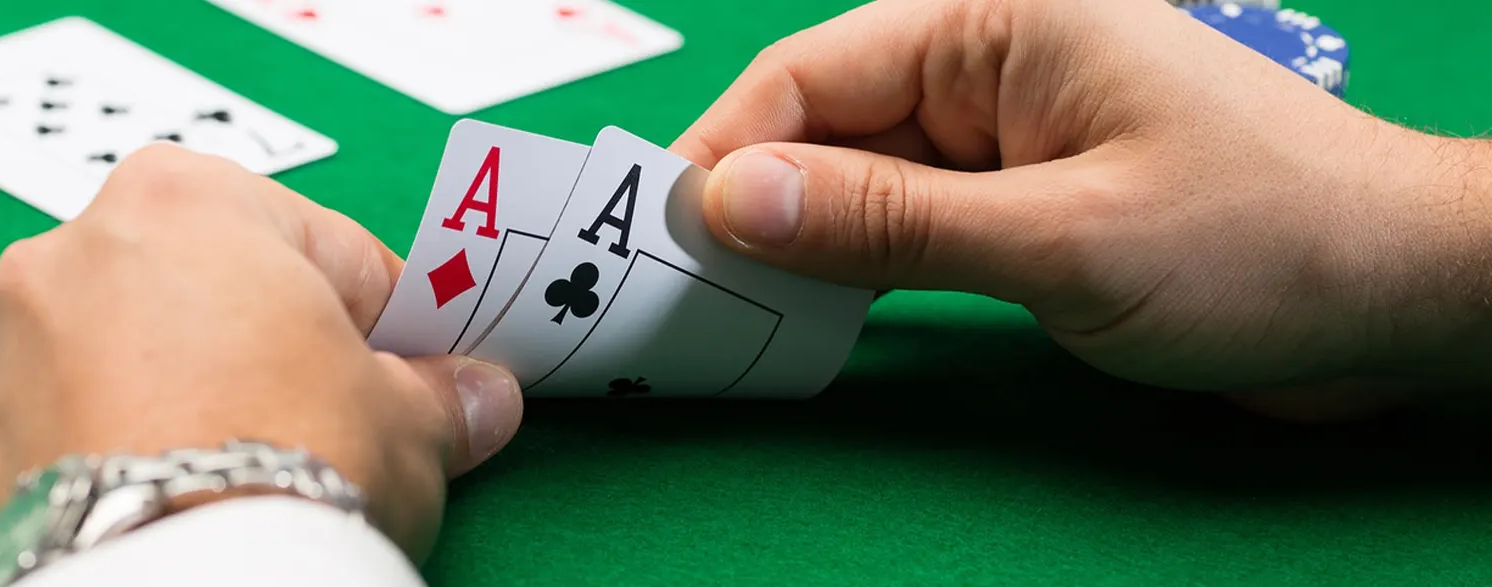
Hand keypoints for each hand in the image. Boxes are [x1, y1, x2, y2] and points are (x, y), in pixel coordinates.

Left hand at [0, 144, 523, 566]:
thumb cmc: (294, 470)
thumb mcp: (408, 425)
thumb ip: (440, 395)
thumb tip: (480, 398)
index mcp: (191, 199)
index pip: (327, 251)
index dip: (380, 320)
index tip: (405, 371)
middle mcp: (79, 249)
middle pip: (204, 288)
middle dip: (258, 344)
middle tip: (318, 424)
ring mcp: (6, 347)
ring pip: (101, 343)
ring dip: (150, 383)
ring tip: (215, 467)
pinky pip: (6, 421)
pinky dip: (47, 443)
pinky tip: (104, 480)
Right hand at [673, 0, 1489, 409]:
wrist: (1404, 301)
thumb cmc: (1262, 244)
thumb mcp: (1061, 242)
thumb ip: (889, 222)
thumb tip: (735, 199)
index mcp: (1004, 23)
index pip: (819, 71)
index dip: (730, 149)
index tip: (664, 235)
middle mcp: (997, 64)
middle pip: (830, 121)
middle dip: (757, 200)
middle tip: (684, 288)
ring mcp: (1013, 134)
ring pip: (865, 176)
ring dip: (804, 239)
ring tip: (734, 310)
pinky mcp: (1030, 198)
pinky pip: (913, 219)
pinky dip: (862, 263)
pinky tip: (816, 310)